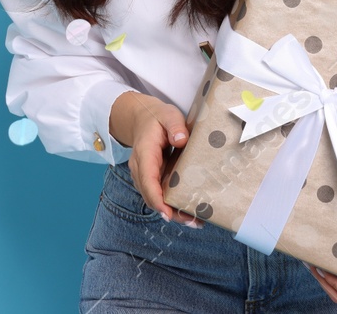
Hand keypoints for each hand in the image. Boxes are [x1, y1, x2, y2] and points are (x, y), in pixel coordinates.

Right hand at [109, 91, 203, 227]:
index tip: (167, 213)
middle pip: (151, 196)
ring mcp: (145, 176)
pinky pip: (160, 195)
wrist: (142, 119)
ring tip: (196, 221)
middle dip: (170, 211)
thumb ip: (175, 125)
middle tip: (193, 221)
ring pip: (155, 199)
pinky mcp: (153, 179)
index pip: (147, 179)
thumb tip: (181, 140)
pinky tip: (190, 211)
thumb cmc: (156, 118)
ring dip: (173, 212)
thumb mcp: (168, 115)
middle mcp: (140, 169)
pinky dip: (172, 205)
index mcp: (144, 153)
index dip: (156, 198)